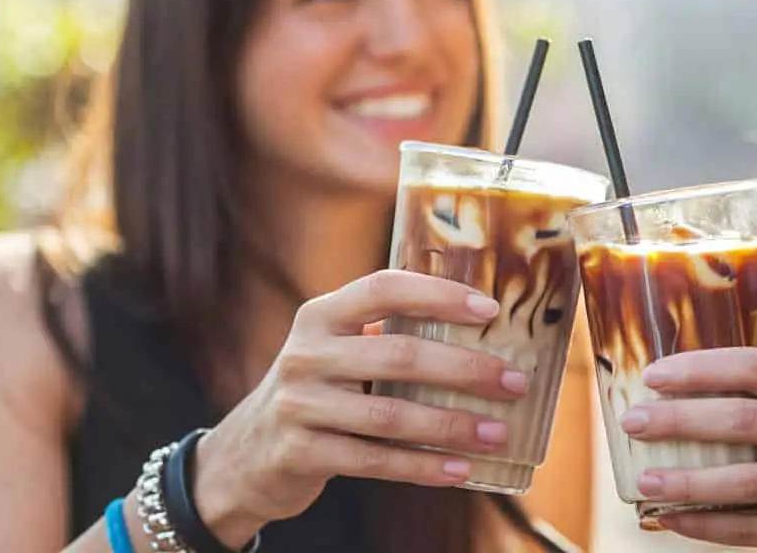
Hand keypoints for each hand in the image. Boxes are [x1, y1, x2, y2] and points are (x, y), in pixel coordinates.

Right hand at [188, 270, 529, 546]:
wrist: (243, 455)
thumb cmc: (316, 393)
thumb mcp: (334, 352)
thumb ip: (385, 335)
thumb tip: (480, 336)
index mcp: (321, 315)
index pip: (384, 288)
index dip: (438, 294)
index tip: (489, 310)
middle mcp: (307, 354)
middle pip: (399, 355)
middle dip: (465, 369)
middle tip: (514, 381)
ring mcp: (300, 405)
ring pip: (392, 415)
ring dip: (453, 425)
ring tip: (498, 432)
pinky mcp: (301, 452)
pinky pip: (375, 461)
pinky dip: (423, 466)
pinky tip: (462, 469)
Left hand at [618, 347, 756, 552]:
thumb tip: (678, 388)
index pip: (756, 365)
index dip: (699, 368)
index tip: (653, 375)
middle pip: (743, 419)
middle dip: (679, 420)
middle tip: (634, 422)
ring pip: (746, 479)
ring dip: (687, 480)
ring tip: (645, 479)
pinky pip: (753, 527)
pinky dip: (707, 524)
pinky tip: (672, 519)